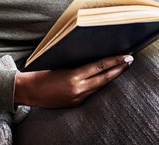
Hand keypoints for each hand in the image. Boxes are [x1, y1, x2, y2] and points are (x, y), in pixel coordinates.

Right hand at [14, 55, 132, 107]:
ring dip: (111, 76)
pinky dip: (98, 84)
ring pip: (99, 86)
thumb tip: (93, 58)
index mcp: (73, 76)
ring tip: (121, 68)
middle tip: (130, 60)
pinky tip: (104, 78)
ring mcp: (77, 97)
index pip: (99, 67)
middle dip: (119, 69)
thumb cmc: (41, 72)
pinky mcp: (75, 103)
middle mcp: (78, 88)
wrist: (29, 91)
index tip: (127, 56)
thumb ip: (76, 64)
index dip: (115, 62)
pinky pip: (91, 92)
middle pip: (104, 78)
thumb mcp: (60, 64)